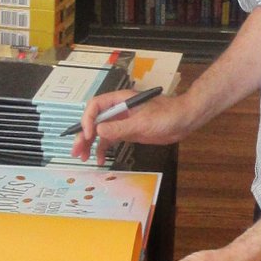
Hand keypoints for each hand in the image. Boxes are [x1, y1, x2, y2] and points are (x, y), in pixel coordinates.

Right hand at [71, 90, 187, 164]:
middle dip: (83, 135)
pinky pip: (110, 140)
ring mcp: (122, 122)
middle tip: (76, 151)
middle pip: (94, 120)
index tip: (87, 135)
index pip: (95, 106)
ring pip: (100, 132)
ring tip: (82, 158)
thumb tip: (98, 132)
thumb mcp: (142, 122)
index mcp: (120, 100)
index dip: (87, 119)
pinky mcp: (128, 132)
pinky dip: (103, 149)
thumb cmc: (166, 115)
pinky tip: (100, 160)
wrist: (184, 120)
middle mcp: (118, 110)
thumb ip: (120, 128)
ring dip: (90, 144)